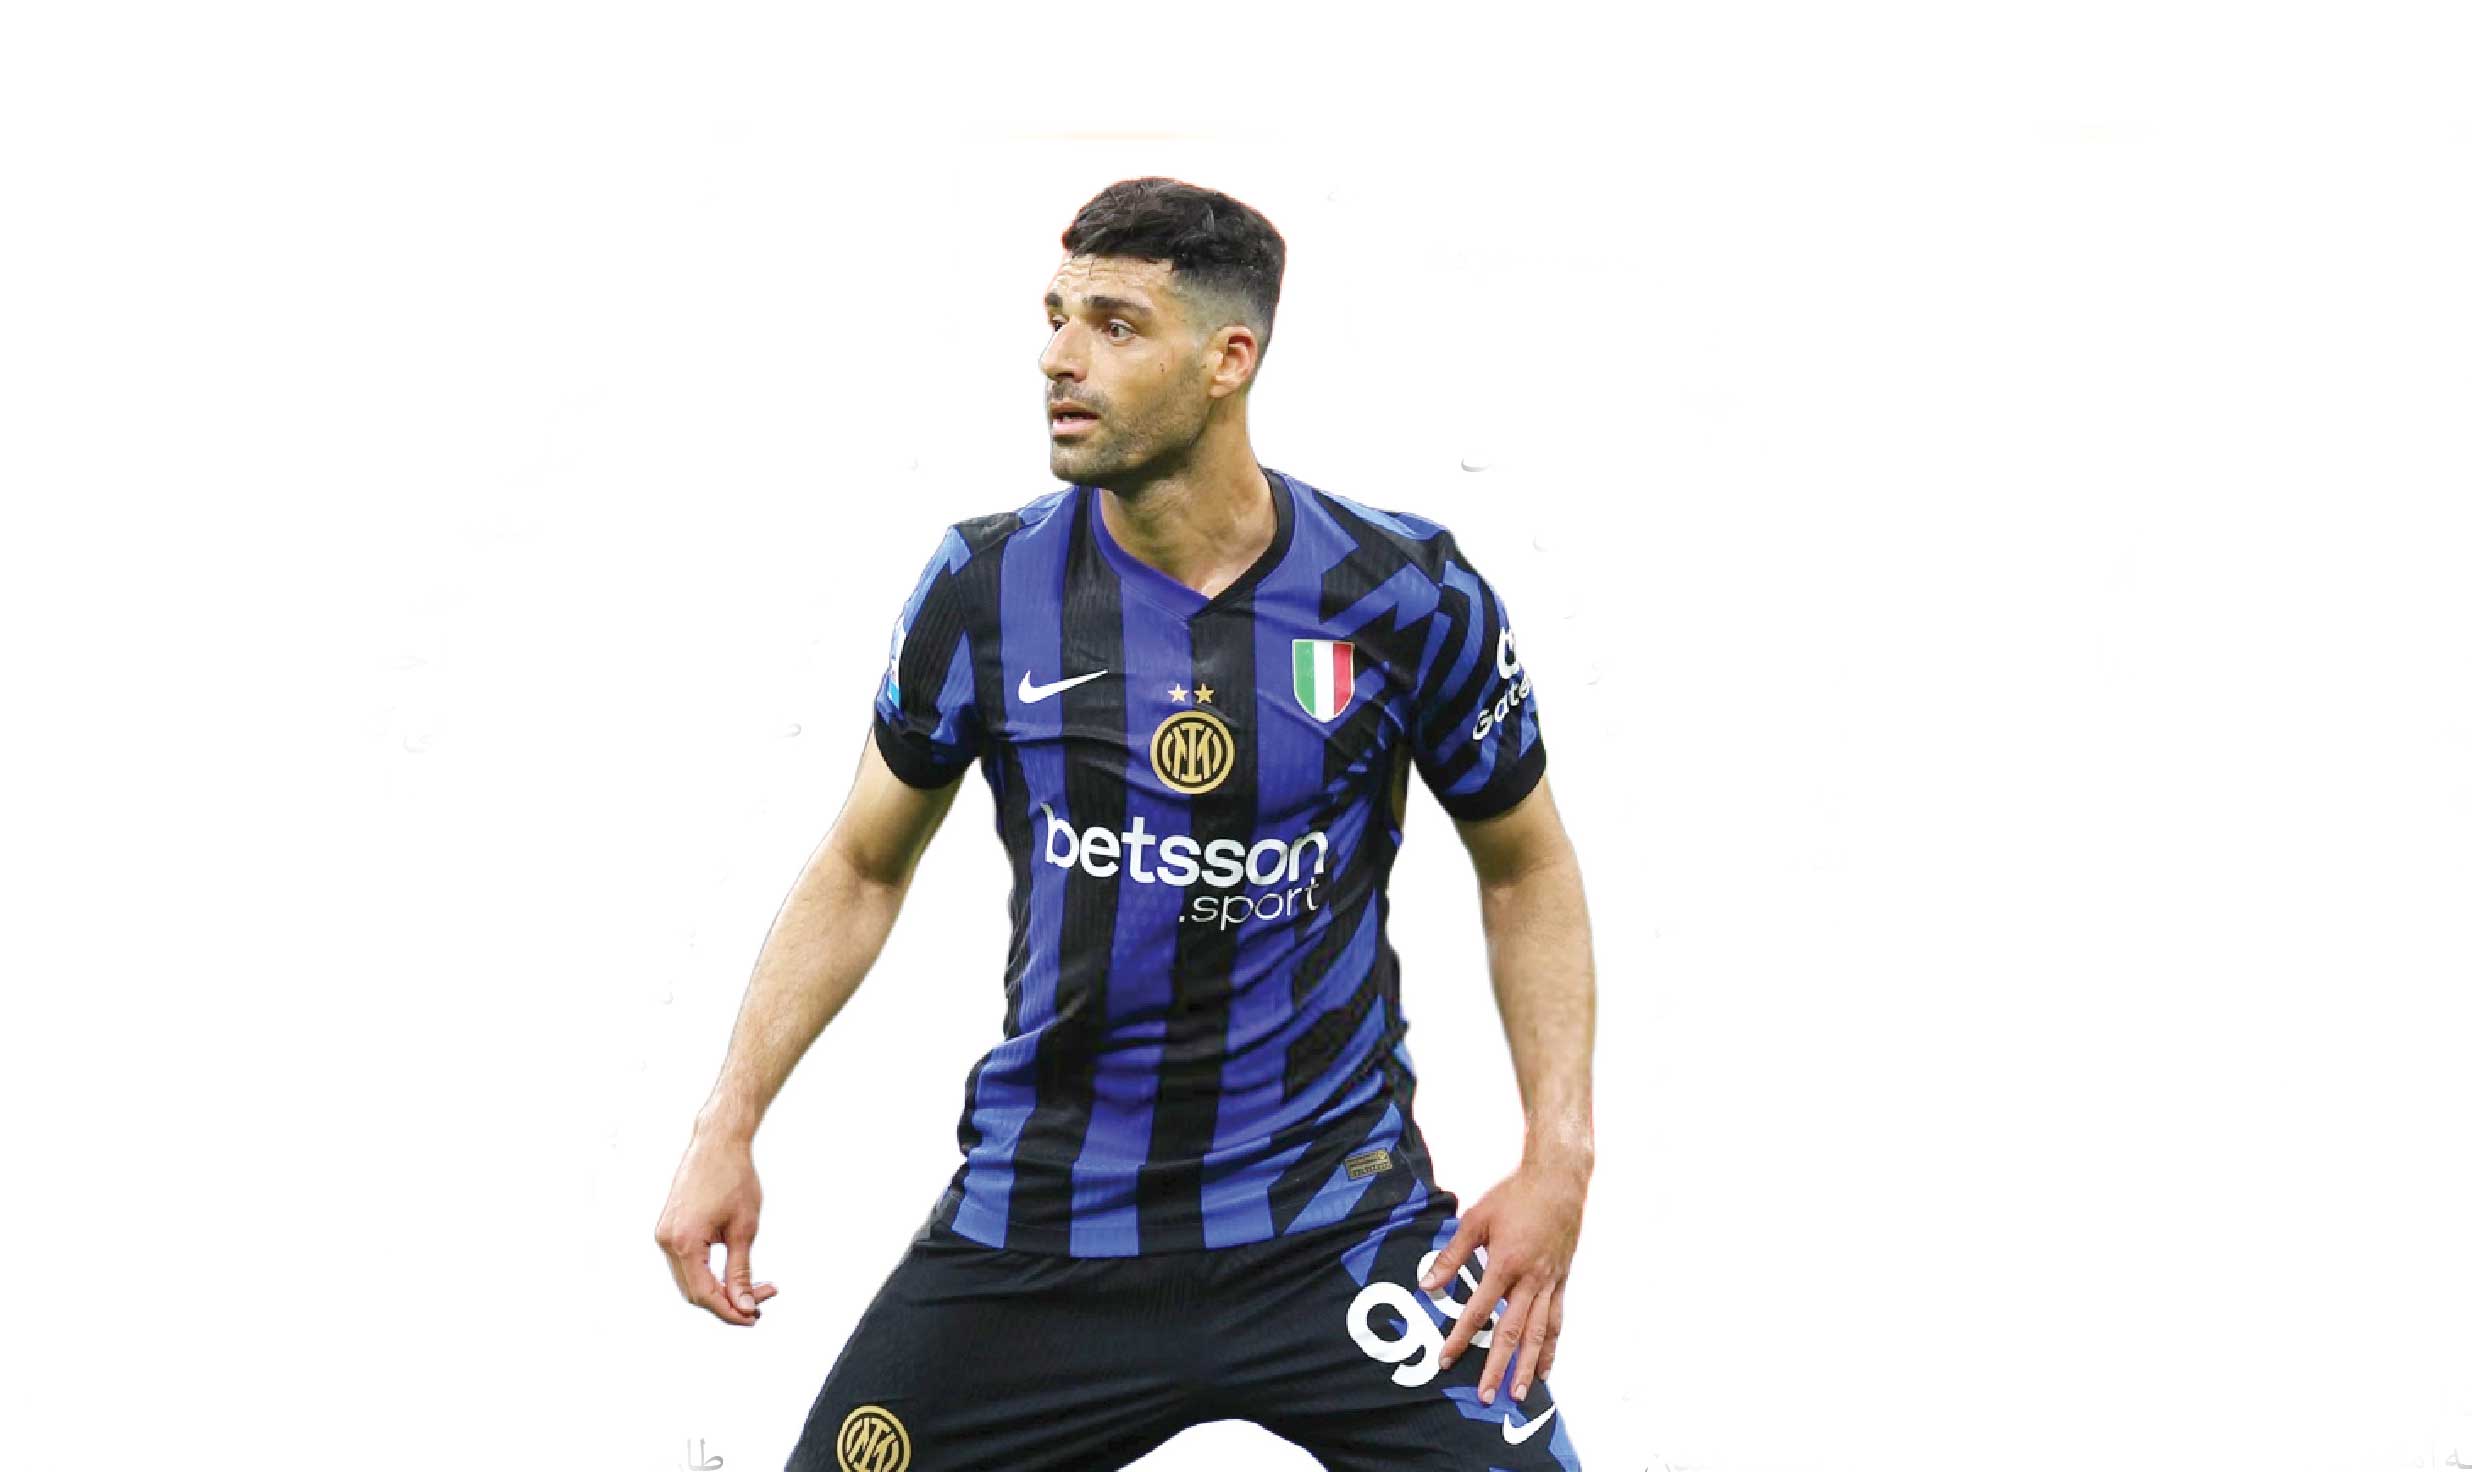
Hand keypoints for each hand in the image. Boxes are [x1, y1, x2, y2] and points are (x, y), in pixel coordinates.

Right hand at [654, 1132, 780, 1325]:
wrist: (717, 1142)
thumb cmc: (733, 1178)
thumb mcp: (744, 1228)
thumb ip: (741, 1271)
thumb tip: (744, 1305)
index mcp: (684, 1242)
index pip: (704, 1294)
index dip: (730, 1311)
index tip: (754, 1317)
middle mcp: (667, 1241)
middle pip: (694, 1292)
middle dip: (727, 1302)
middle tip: (759, 1304)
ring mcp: (664, 1234)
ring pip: (689, 1280)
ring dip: (718, 1289)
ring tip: (751, 1290)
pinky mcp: (669, 1228)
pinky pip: (685, 1263)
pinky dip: (707, 1274)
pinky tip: (730, 1274)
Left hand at [1417, 1156, 1586, 1403]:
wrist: (1559, 1180)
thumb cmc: (1514, 1196)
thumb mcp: (1476, 1220)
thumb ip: (1452, 1256)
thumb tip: (1426, 1284)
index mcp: (1505, 1265)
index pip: (1478, 1311)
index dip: (1461, 1337)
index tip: (1447, 1360)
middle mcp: (1530, 1280)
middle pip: (1512, 1333)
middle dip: (1498, 1367)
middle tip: (1486, 1397)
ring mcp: (1549, 1283)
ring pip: (1539, 1334)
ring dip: (1528, 1366)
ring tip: (1520, 1394)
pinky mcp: (1562, 1281)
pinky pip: (1557, 1321)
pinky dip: (1551, 1347)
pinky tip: (1546, 1368)